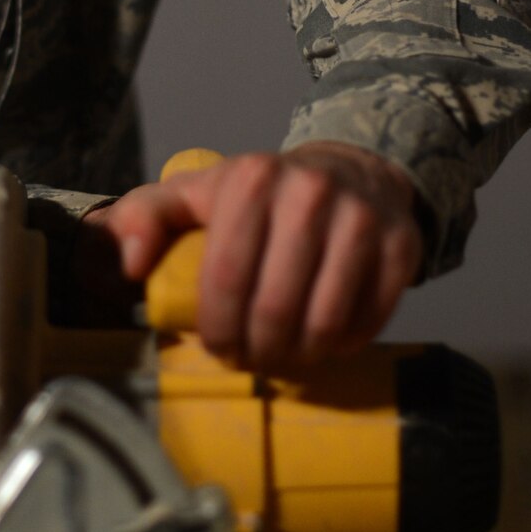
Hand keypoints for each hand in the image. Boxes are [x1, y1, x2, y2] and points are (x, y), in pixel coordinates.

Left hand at [77, 143, 423, 371]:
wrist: (350, 170)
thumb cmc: (259, 197)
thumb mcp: (194, 195)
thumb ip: (143, 218)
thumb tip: (128, 264)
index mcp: (250, 179)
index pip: (224, 279)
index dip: (218, 329)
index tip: (219, 348)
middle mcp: (310, 192)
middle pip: (275, 308)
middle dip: (258, 351)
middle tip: (253, 360)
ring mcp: (362, 218)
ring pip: (324, 321)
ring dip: (300, 357)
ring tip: (285, 358)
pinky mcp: (402, 245)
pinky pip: (370, 321)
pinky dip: (344, 344)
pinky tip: (324, 339)